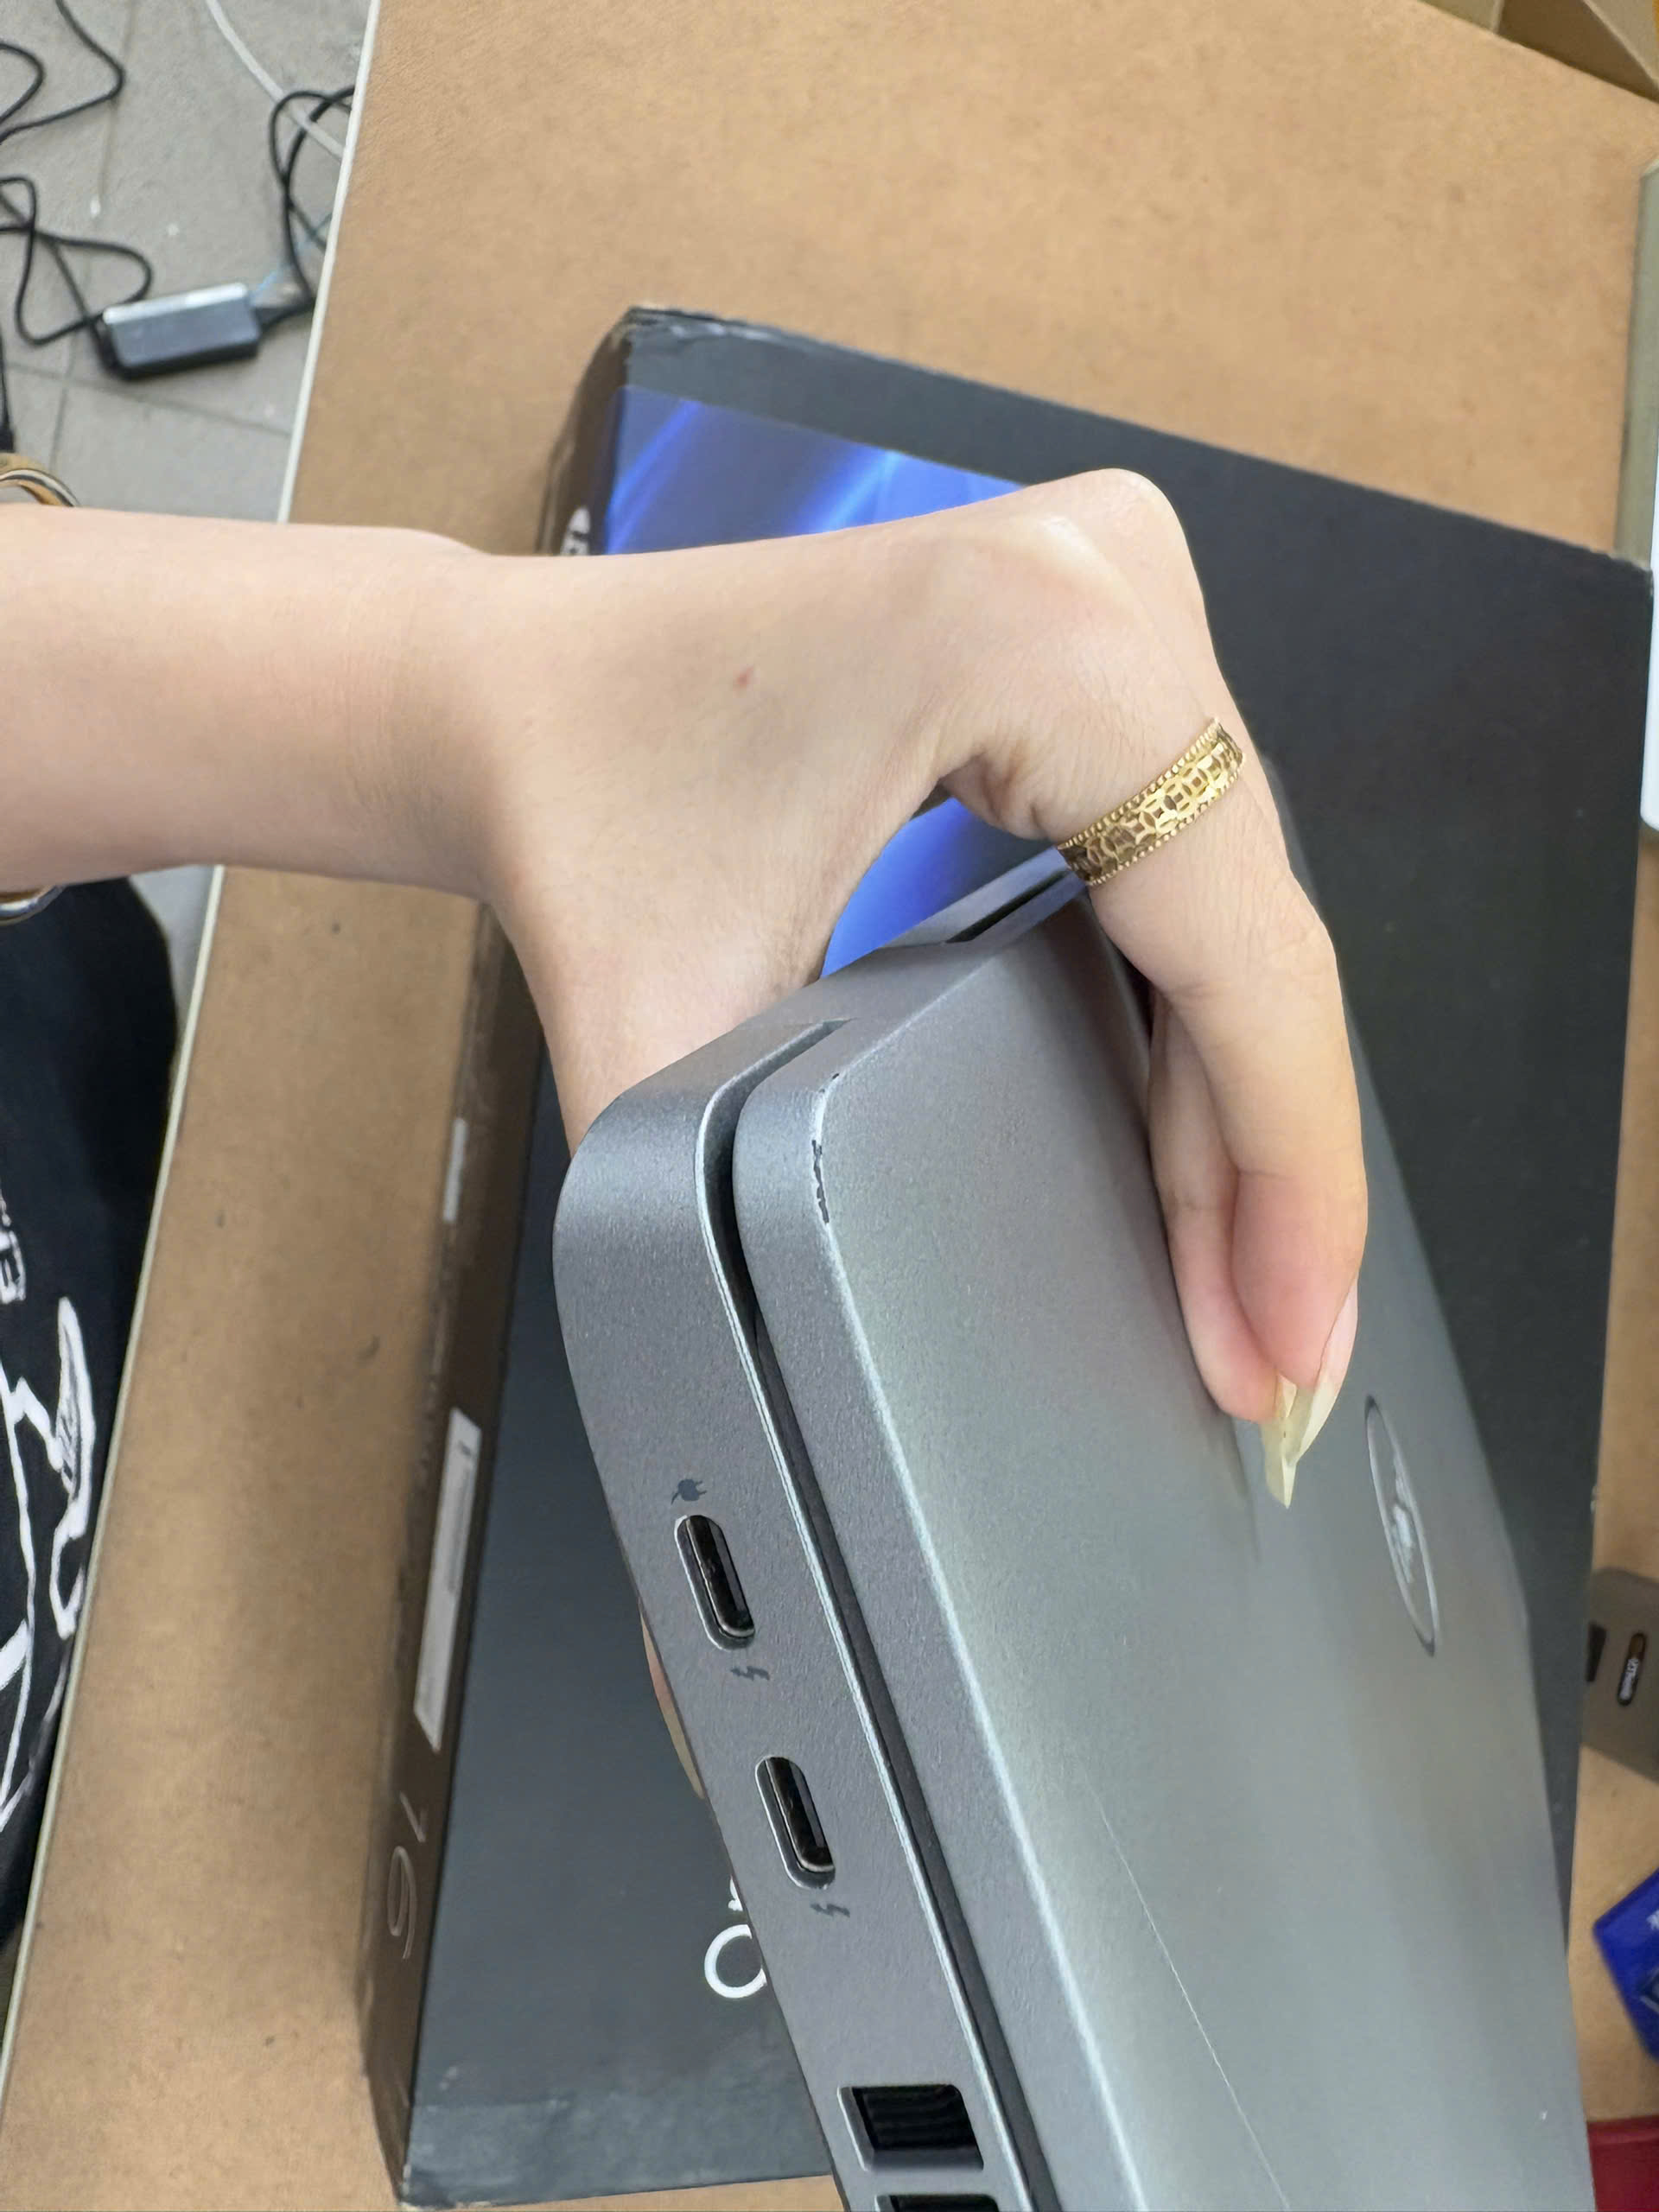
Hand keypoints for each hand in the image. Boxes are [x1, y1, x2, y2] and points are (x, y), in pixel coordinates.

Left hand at [442, 471, 1365, 1453]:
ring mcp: (1117, 585)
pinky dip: (1193, 1003)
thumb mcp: (666, 1031)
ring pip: (1239, 901)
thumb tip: (768, 1465)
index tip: (1284, 1340)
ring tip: (1244, 1286)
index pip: (1230, 947)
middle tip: (1269, 1360)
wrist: (517, 698)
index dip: (1281, 1171)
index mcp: (1031, 639)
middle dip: (1262, 1171)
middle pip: (1250, 934)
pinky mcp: (1100, 629)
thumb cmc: (572, 809)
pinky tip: (1197, 1141)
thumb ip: (754, 1241)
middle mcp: (1104, 579)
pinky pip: (1193, 851)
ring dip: (1241, 1101)